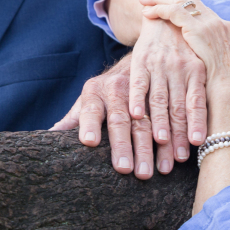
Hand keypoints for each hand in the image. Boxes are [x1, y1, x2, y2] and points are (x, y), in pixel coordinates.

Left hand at [51, 56, 173, 178]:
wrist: (137, 59)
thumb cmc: (107, 91)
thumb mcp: (88, 99)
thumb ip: (73, 119)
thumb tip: (48, 136)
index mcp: (96, 91)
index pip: (90, 109)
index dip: (90, 124)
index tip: (89, 142)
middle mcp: (118, 88)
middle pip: (120, 119)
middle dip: (123, 145)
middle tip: (125, 170)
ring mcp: (142, 89)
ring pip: (147, 119)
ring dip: (154, 146)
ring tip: (158, 170)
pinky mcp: (163, 90)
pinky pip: (172, 113)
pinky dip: (178, 135)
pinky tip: (180, 154)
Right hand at [130, 16, 207, 160]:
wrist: (165, 16)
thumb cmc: (185, 50)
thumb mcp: (198, 65)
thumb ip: (199, 92)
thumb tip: (209, 130)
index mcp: (197, 71)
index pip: (197, 103)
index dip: (196, 124)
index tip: (197, 145)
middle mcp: (180, 69)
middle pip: (178, 107)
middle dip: (177, 135)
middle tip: (175, 160)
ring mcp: (160, 65)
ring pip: (160, 98)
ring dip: (159, 122)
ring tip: (159, 142)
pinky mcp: (141, 61)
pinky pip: (139, 83)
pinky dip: (137, 99)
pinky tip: (135, 115)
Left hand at [139, 0, 229, 86]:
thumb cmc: (221, 86)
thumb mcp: (215, 63)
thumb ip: (206, 52)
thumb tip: (191, 53)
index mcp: (224, 27)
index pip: (200, 7)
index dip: (181, 2)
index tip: (165, 0)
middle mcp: (218, 21)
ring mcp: (210, 24)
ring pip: (181, 1)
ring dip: (160, 0)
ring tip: (144, 1)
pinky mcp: (199, 29)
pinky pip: (175, 12)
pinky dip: (160, 10)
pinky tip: (147, 13)